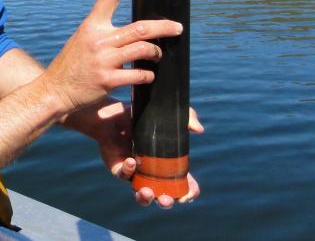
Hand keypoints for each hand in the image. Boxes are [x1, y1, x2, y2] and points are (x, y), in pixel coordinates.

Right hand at [40, 0, 181, 113]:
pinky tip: (147, 75)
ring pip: (144, 49)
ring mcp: (104, 60)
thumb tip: (131, 29)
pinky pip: (138, 74)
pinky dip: (148, 75)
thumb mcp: (82, 39)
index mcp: (91, 26)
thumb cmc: (72, 64)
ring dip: (156, 52)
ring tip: (157, 54)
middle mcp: (99, 40)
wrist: (55, 89)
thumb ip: (102, 31)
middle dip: (164, 27)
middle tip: (177, 27)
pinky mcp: (108, 80)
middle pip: (141, 27)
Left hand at [66, 103, 204, 208]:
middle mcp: (151, 173)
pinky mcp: (117, 167)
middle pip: (162, 196)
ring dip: (145, 198)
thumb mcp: (166, 115)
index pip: (182, 186)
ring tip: (147, 192)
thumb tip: (199, 129)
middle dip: (166, 202)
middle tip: (166, 199)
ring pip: (141, 194)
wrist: (115, 112)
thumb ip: (187, 118)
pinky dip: (128, 170)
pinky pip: (122, 175)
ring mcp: (135, 173)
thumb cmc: (143, 117)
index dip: (188, 193)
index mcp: (167, 166)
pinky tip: (132, 162)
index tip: (188, 194)